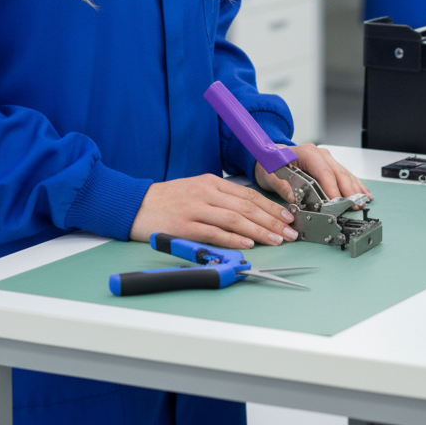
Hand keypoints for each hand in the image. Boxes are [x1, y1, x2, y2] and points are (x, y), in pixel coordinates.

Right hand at [130, 174, 299, 248]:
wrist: (136, 205)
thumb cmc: (167, 200)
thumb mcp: (196, 191)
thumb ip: (220, 199)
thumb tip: (249, 213)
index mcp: (211, 182)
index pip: (248, 194)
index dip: (270, 206)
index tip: (287, 217)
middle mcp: (206, 193)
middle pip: (246, 207)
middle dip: (272, 220)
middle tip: (290, 231)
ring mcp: (195, 209)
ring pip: (235, 219)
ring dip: (260, 230)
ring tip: (277, 239)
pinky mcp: (185, 226)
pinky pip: (214, 232)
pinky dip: (234, 238)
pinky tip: (249, 243)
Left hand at [254, 144, 373, 208]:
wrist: (269, 157)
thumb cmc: (271, 164)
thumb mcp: (270, 175)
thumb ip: (281, 186)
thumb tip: (292, 198)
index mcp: (306, 153)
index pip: (323, 171)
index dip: (332, 188)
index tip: (338, 202)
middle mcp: (319, 154)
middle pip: (338, 173)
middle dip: (348, 191)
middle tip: (354, 206)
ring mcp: (326, 159)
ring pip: (344, 174)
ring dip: (354, 189)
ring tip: (362, 202)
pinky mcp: (329, 167)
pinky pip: (345, 176)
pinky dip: (355, 185)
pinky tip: (364, 194)